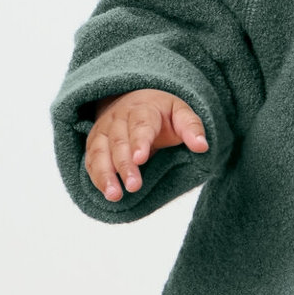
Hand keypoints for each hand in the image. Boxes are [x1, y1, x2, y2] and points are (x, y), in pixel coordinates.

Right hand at [85, 88, 207, 200]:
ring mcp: (104, 130)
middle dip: (125, 165)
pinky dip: (96, 177)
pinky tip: (106, 192)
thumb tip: (202, 146)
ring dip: (106, 174)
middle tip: (134, 186)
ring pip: (101, 152)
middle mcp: (119, 118)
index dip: (139, 142)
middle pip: (119, 142)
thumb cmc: (162, 113)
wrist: (134, 99)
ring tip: (114, 195)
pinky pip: (91, 160)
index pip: (141, 126)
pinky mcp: (95, 143)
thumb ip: (191, 128)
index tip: (140, 159)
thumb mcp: (180, 113)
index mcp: (143, 109)